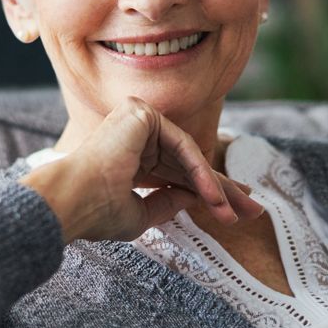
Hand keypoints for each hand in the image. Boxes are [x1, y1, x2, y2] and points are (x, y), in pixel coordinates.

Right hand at [20, 97, 263, 242]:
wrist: (74, 202)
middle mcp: (133, 136)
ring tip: (235, 213)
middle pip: (188, 163)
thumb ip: (167, 202)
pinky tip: (214, 196)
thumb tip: (194, 198)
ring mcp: (136, 120)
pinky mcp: (140, 113)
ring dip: (215, 186)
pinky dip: (200, 171)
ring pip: (189, 154)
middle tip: (253, 208)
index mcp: (130, 159)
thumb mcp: (141, 214)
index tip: (236, 211)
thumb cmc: (97, 212)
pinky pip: (182, 144)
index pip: (176, 173)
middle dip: (222, 188)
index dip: (206, 191)